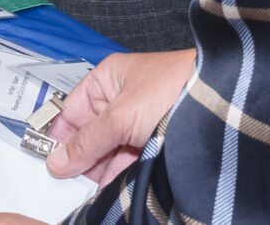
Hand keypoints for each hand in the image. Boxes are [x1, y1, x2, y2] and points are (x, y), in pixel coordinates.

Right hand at [45, 49, 195, 188]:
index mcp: (107, 80)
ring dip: (101, 170)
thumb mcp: (120, 117)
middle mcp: (121, 100)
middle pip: (90, 135)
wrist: (222, 103)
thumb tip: (57, 161)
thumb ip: (87, 142)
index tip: (47, 162)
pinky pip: (129, 161)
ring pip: (109, 152)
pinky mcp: (155, 143)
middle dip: (81, 159)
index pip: (72, 111)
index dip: (59, 137)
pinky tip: (111, 188)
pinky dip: (120, 175)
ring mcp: (139, 123)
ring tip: (89, 189)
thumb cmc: (175, 88)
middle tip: (69, 182)